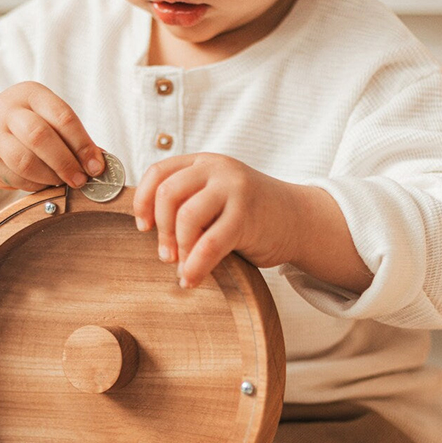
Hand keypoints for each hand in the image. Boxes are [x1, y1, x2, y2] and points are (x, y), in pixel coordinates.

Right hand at [0, 82, 104, 191]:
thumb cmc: (31, 126)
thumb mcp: (51, 120)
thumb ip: (75, 139)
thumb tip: (100, 163)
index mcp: (32, 94)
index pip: (62, 117)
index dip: (83, 145)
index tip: (96, 167)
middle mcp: (9, 110)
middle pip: (39, 136)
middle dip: (65, 163)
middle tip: (80, 180)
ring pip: (24, 161)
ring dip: (49, 177)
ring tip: (61, 182)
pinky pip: (16, 178)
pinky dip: (35, 186)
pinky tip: (44, 184)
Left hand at [133, 153, 295, 287]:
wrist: (298, 220)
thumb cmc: (249, 215)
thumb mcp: (215, 198)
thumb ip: (187, 203)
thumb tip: (149, 231)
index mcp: (203, 163)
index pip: (158, 173)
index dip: (143, 202)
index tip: (144, 228)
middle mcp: (217, 170)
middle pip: (168, 194)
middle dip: (161, 230)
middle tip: (165, 256)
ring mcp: (234, 189)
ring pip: (187, 217)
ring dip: (179, 248)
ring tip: (182, 267)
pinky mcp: (246, 215)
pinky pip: (210, 243)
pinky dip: (195, 266)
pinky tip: (192, 279)